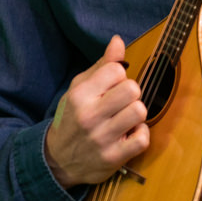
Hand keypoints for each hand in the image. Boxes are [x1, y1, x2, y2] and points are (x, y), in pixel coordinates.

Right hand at [44, 35, 149, 187]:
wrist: (58, 160)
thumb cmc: (73, 117)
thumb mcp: (80, 88)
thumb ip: (102, 65)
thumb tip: (118, 41)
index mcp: (80, 95)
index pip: (116, 70)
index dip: (119, 76)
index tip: (111, 87)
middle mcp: (89, 115)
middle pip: (132, 89)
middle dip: (131, 94)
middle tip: (122, 102)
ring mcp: (101, 138)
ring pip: (139, 112)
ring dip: (136, 114)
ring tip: (125, 118)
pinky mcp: (113, 158)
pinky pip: (142, 139)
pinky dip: (140, 135)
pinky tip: (129, 134)